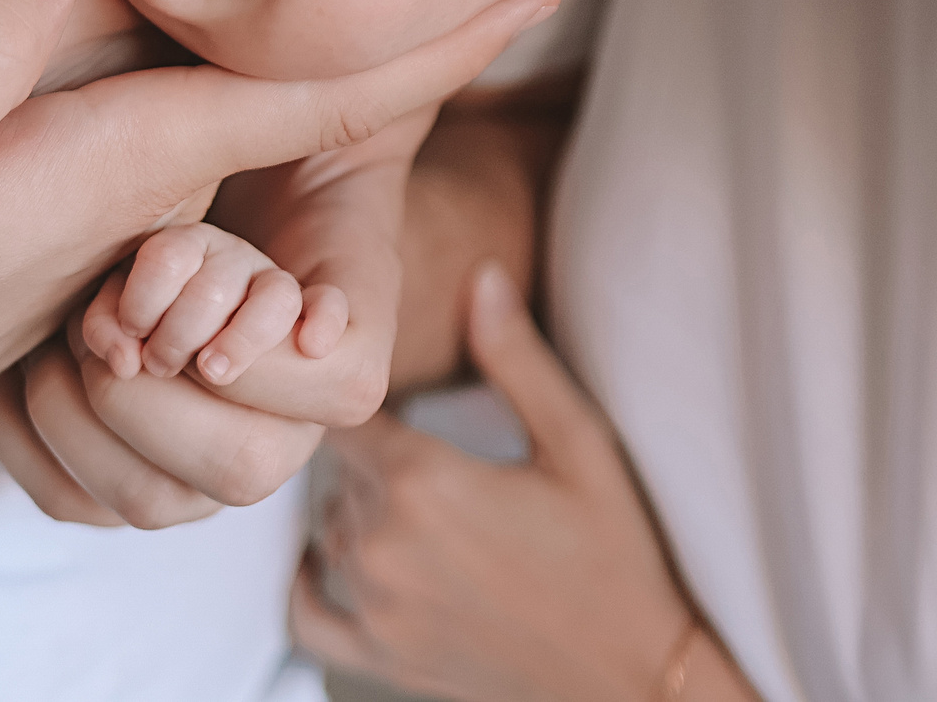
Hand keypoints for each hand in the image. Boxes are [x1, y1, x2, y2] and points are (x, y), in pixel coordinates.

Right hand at [0, 0, 556, 499]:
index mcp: (135, 167)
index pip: (320, 100)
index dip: (428, 44)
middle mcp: (155, 186)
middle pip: (315, 102)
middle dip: (414, 33)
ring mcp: (123, 197)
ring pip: (258, 110)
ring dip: (338, 48)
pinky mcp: (78, 197)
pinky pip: (196, 121)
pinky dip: (252, 65)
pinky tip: (253, 8)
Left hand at [292, 263, 757, 701]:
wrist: (632, 675)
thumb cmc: (617, 556)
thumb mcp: (578, 444)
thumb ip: (516, 359)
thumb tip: (481, 275)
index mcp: (424, 482)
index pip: (344, 412)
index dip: (358, 394)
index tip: (385, 386)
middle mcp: (381, 545)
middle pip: (333, 468)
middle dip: (368, 452)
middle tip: (419, 443)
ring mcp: (374, 607)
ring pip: (322, 528)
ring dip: (351, 508)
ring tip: (407, 495)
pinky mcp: (378, 656)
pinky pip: (304, 611)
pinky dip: (309, 581)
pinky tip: (334, 557)